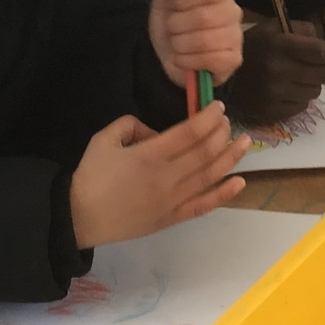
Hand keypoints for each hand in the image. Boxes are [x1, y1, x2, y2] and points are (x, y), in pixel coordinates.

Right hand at [68, 106, 248, 247]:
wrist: (79, 217)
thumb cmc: (91, 176)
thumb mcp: (104, 139)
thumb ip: (130, 124)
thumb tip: (153, 131)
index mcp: (150, 155)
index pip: (189, 132)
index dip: (208, 118)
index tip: (218, 107)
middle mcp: (167, 177)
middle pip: (205, 152)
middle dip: (221, 133)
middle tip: (228, 121)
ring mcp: (173, 199)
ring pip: (210, 176)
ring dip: (230, 157)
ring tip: (245, 142)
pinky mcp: (173, 217)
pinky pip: (204, 205)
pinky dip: (224, 194)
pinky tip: (239, 182)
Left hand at [148, 0, 243, 90]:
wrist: (168, 49)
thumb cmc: (172, 18)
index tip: (174, 5)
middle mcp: (233, 12)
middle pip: (204, 18)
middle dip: (177, 25)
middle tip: (172, 27)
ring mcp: (236, 37)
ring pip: (205, 42)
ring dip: (180, 44)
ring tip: (176, 43)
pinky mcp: (233, 60)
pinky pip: (212, 61)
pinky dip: (189, 61)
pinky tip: (183, 58)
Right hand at [224, 20, 324, 122]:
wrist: (220, 77)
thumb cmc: (251, 48)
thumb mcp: (271, 28)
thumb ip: (300, 29)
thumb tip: (323, 41)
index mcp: (278, 46)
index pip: (322, 53)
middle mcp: (277, 70)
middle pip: (323, 74)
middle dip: (322, 69)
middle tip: (312, 67)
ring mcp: (274, 94)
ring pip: (314, 92)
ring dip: (310, 85)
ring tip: (297, 79)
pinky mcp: (271, 112)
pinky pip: (301, 106)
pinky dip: (298, 98)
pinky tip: (287, 91)